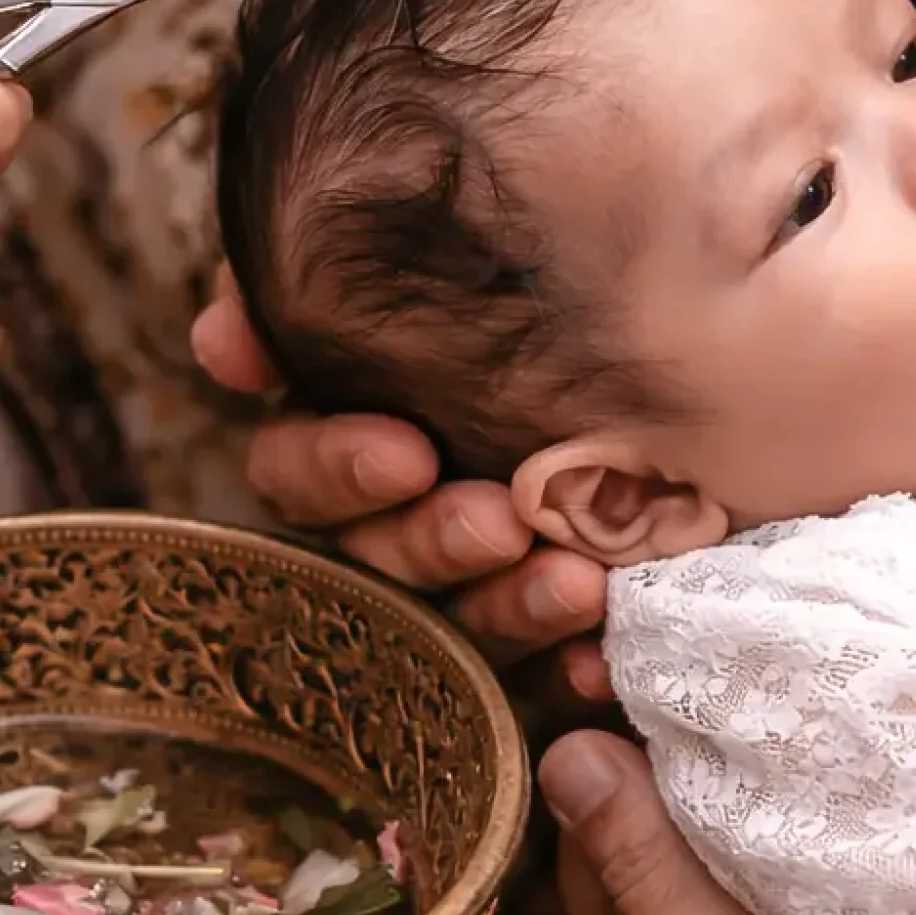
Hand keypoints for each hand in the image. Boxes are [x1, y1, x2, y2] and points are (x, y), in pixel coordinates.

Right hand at [191, 270, 609, 670]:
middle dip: (434, 543)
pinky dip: (572, 670)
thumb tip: (225, 344)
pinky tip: (602, 661)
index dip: (336, 470)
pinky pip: (553, 672)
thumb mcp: (435, 243)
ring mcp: (487, 579)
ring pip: (467, 623)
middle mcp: (412, 515)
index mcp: (362, 433)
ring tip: (576, 582)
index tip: (403, 453)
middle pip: (384, 558)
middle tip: (498, 521)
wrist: (690, 299)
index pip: (299, 472)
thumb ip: (305, 280)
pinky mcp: (566, 625)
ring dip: (508, 609)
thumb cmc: (542, 260)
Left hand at [543, 734, 915, 914]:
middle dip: (686, 776)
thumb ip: (639, 864)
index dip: (617, 754)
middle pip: (654, 849)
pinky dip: (791, 861)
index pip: (588, 831)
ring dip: (745, 817)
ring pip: (721, 878)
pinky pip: (776, 909)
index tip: (667, 683)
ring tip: (789, 746)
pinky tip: (832, 830)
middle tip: (739, 698)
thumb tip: (562, 751)